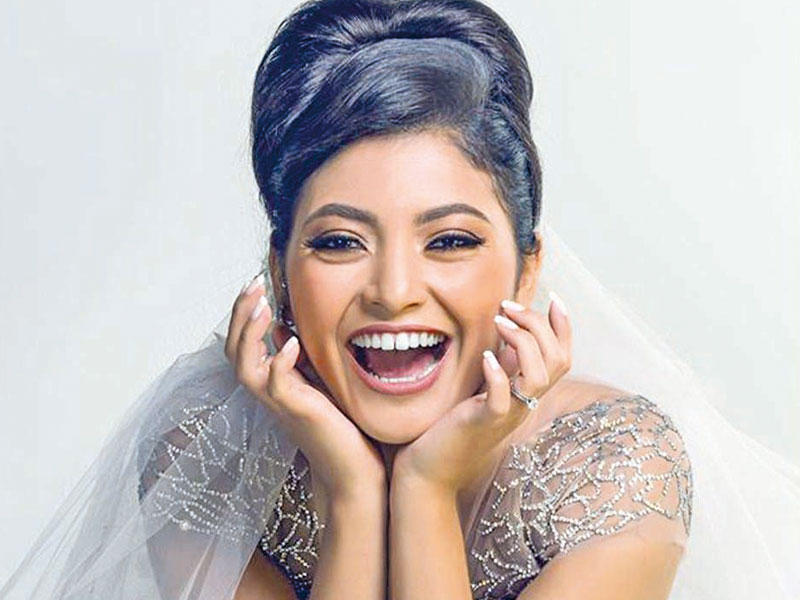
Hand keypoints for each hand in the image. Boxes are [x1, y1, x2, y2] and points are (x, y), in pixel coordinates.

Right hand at [225, 273, 386, 501]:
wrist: (351, 470)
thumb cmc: (338, 428)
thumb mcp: (317, 383)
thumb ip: (299, 361)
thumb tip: (286, 332)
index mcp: (273, 382)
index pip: (244, 343)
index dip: (244, 314)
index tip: (256, 284)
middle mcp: (269, 392)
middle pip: (235, 350)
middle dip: (240, 314)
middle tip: (251, 283)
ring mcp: (279, 403)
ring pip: (245, 366)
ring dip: (250, 333)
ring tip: (261, 305)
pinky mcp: (296, 412)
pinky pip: (276, 386)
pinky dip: (279, 363)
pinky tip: (290, 344)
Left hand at [391, 294, 571, 495]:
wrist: (429, 469)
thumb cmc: (452, 426)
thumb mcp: (483, 389)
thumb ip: (502, 366)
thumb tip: (511, 335)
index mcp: (527, 393)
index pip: (562, 358)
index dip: (563, 327)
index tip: (553, 298)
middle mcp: (525, 404)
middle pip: (558, 360)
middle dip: (538, 324)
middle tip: (508, 306)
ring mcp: (508, 415)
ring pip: (540, 377)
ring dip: (523, 342)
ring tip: (500, 322)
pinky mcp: (484, 424)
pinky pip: (503, 400)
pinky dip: (499, 374)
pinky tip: (486, 357)